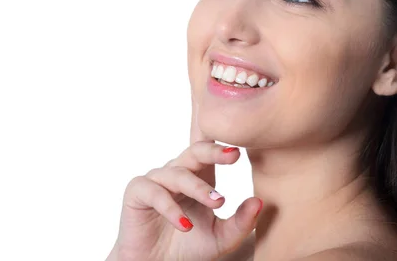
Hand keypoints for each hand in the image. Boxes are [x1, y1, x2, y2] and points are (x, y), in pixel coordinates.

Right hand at [108, 141, 261, 260]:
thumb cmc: (188, 247)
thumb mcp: (221, 238)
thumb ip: (240, 222)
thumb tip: (259, 202)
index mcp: (198, 176)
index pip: (211, 154)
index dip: (223, 149)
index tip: (241, 151)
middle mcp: (177, 172)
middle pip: (194, 152)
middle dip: (213, 152)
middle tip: (233, 156)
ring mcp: (156, 179)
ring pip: (177, 174)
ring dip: (198, 187)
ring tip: (218, 203)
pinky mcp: (137, 192)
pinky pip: (154, 192)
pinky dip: (171, 207)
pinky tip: (185, 224)